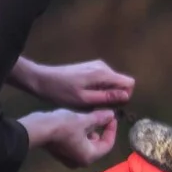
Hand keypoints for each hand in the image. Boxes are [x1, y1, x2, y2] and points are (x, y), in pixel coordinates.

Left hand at [11, 56, 134, 108]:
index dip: (124, 96)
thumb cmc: (62, 92)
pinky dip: (98, 89)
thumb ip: (107, 97)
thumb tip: (126, 96)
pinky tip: (84, 94)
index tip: (110, 105)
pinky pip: (103, 80)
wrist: (42, 80)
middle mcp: (103, 66)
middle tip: (96, 105)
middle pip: (121, 82)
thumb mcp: (84, 100)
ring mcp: (96, 66)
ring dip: (104, 94)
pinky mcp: (90, 68)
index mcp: (103, 73)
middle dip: (113, 96)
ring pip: (112, 82)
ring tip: (88, 101)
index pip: (129, 83)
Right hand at [21, 108, 117, 165]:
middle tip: (101, 116)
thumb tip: (111, 115)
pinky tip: (77, 122)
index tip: (111, 117)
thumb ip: (100, 118)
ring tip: (88, 117)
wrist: (37, 129)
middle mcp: (80, 161)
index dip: (112, 129)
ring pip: (86, 144)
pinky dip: (80, 134)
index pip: (108, 144)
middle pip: (97, 145)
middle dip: (100, 130)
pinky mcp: (60, 152)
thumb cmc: (63, 126)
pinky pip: (76, 143)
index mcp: (89, 156)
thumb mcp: (84, 120)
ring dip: (90, 130)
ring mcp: (69, 158)